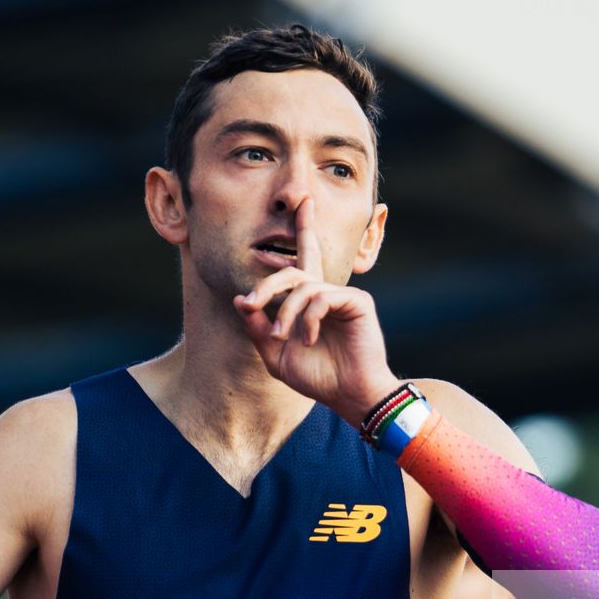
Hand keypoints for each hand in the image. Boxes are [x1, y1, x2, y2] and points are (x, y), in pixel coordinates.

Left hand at [233, 195, 399, 423]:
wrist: (349, 396)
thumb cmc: (318, 377)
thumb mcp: (276, 355)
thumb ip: (258, 328)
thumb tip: (240, 300)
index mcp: (311, 302)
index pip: (304, 260)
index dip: (304, 229)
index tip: (304, 203)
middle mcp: (327, 293)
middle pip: (293, 270)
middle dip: (267, 284)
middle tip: (253, 302)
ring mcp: (343, 295)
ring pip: (303, 287)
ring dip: (285, 312)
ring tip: (283, 337)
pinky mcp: (358, 301)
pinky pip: (322, 297)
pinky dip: (308, 318)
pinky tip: (310, 338)